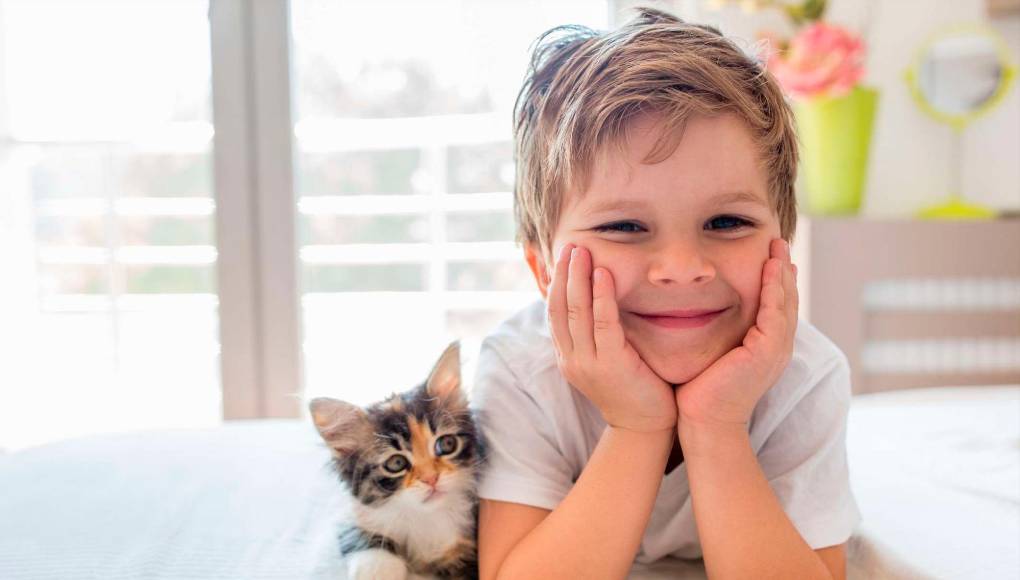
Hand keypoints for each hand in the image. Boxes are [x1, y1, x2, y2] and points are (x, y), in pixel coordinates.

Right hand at [547, 244, 676, 431]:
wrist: (645, 427)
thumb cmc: (633, 389)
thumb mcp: (606, 359)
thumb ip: (597, 334)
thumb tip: (597, 301)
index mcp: (567, 357)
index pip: (553, 313)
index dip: (556, 283)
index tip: (563, 258)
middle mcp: (571, 359)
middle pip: (560, 308)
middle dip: (564, 274)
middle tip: (570, 245)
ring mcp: (588, 363)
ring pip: (576, 312)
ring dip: (578, 278)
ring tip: (582, 251)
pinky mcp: (610, 365)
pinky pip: (603, 323)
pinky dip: (602, 296)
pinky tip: (603, 274)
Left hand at [675, 239, 798, 429]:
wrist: (703, 420)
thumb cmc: (699, 390)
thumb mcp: (713, 352)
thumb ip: (717, 332)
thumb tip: (699, 309)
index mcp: (766, 348)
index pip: (776, 307)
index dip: (776, 280)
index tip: (770, 255)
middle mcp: (777, 348)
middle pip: (787, 300)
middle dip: (784, 270)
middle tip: (779, 241)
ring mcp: (775, 350)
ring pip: (785, 302)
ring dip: (782, 272)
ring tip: (778, 246)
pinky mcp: (766, 351)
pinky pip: (775, 312)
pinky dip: (774, 288)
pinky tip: (771, 268)